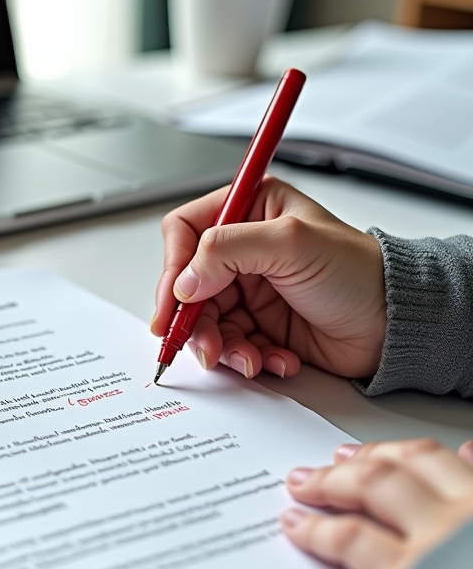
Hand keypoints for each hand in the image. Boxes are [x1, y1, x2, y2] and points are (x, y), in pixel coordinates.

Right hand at [150, 176, 385, 379]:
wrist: (396, 325)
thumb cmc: (360, 273)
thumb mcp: (290, 244)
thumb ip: (226, 250)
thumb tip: (183, 282)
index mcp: (249, 210)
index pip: (184, 232)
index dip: (173, 269)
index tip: (174, 304)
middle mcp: (243, 249)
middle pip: (188, 286)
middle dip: (195, 320)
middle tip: (203, 345)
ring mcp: (249, 289)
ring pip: (205, 321)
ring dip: (222, 345)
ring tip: (248, 358)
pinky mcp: (258, 324)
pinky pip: (229, 343)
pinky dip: (246, 357)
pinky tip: (274, 358)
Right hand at [282, 438, 472, 568]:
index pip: (350, 540)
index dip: (315, 530)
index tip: (296, 524)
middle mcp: (448, 529)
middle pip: (374, 485)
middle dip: (331, 480)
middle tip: (306, 481)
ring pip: (422, 460)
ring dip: (381, 454)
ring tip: (355, 455)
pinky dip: (465, 455)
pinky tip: (454, 450)